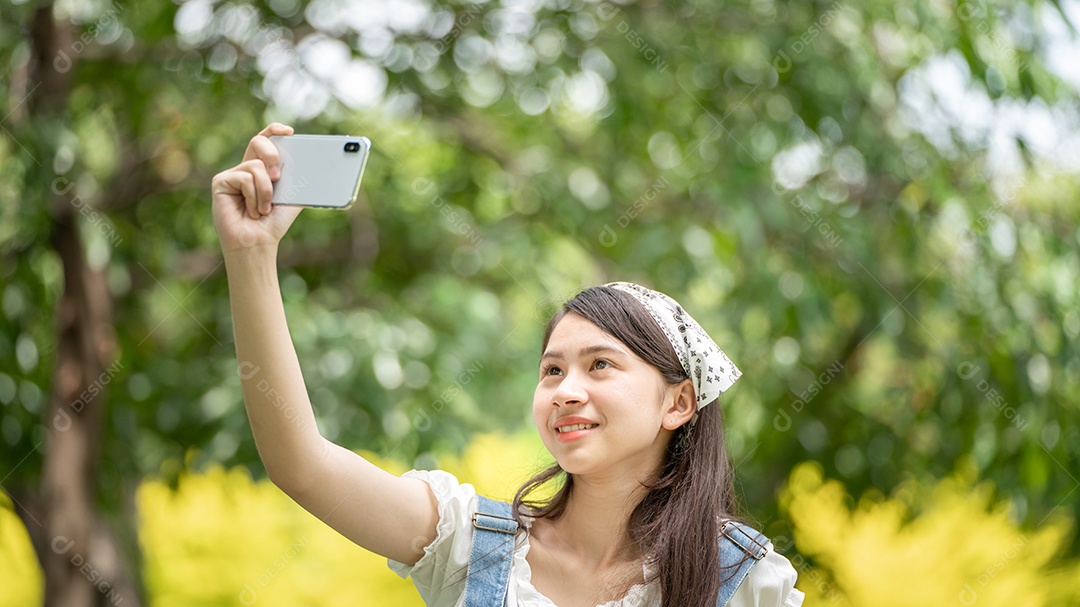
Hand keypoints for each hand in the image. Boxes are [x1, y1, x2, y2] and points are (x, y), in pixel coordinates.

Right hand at [212, 123, 302, 253]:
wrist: (258, 242)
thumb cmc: (272, 224)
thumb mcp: (291, 198)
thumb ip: (298, 181)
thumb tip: (314, 168)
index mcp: (261, 170)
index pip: (265, 142)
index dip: (274, 131)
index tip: (289, 132)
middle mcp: (245, 169)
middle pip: (258, 142)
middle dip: (272, 155)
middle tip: (278, 177)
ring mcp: (232, 174)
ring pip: (256, 166)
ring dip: (266, 191)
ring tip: (263, 210)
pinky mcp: (221, 182)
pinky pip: (244, 178)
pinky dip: (254, 196)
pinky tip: (251, 211)